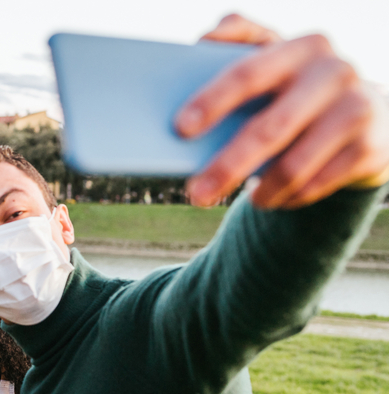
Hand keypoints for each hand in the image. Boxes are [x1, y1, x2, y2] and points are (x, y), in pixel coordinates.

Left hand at [175, 13, 388, 208]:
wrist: (368, 113)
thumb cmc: (297, 87)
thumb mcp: (274, 56)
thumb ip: (240, 36)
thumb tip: (205, 39)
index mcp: (302, 47)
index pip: (249, 73)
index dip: (212, 101)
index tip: (180, 129)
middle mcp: (334, 73)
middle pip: (269, 129)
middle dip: (227, 166)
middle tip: (195, 194)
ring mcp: (358, 109)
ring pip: (293, 166)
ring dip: (259, 192)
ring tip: (234, 200)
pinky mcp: (372, 147)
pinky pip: (316, 186)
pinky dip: (287, 198)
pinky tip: (272, 198)